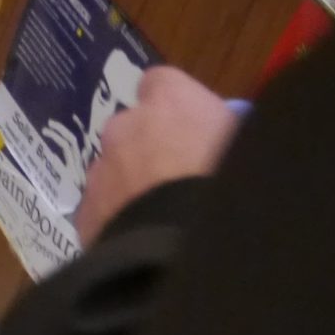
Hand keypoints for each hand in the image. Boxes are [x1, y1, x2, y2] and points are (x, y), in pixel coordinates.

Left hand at [74, 65, 240, 245]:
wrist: (185, 250)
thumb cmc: (235, 187)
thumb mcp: (250, 149)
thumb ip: (232, 136)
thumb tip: (232, 141)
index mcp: (171, 101)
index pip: (164, 84)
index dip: (179, 107)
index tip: (196, 129)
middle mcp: (124, 126)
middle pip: (135, 130)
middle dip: (153, 149)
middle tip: (184, 181)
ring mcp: (98, 170)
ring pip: (115, 171)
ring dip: (134, 187)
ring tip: (166, 219)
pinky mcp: (84, 213)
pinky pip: (102, 210)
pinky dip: (119, 220)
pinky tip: (145, 243)